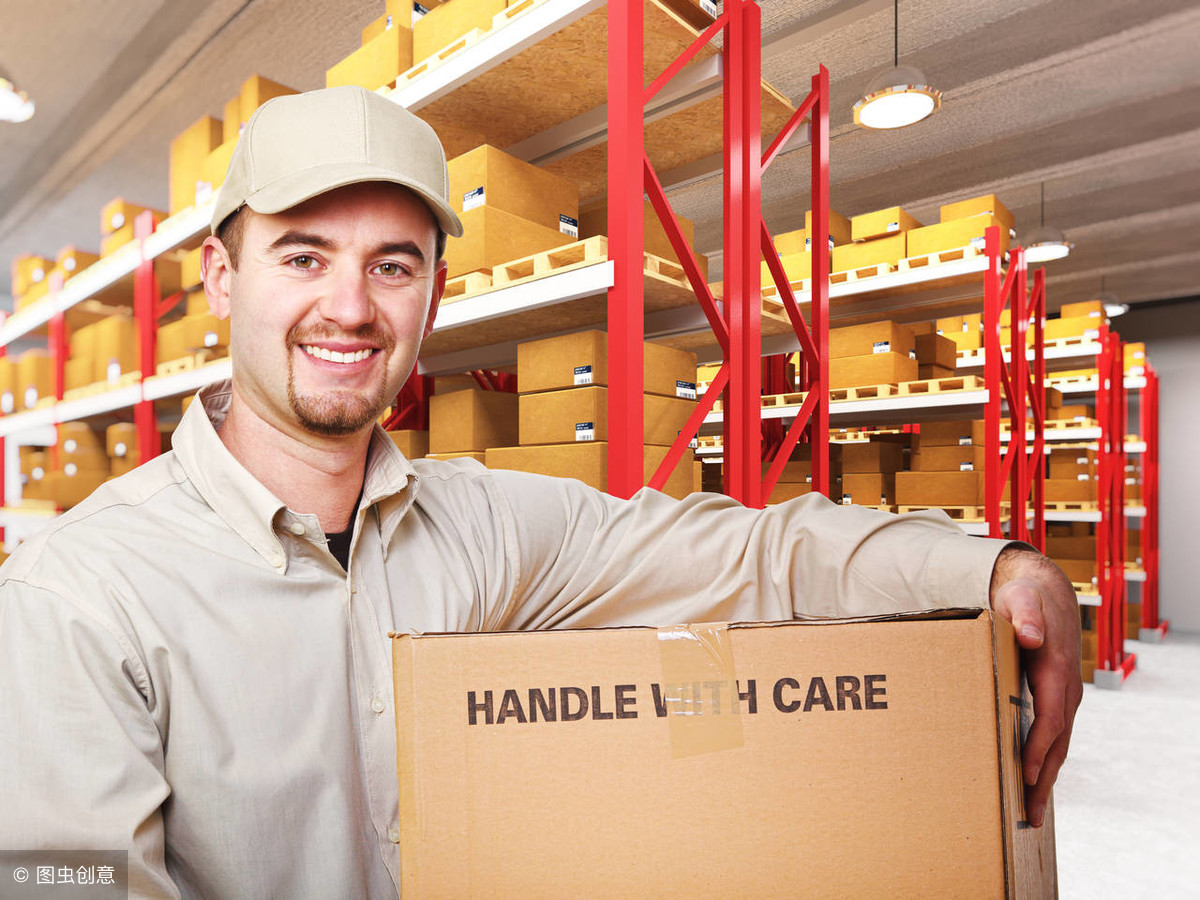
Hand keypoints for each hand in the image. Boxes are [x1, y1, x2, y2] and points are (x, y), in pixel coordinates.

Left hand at [989, 546, 1083, 827]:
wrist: (1044, 594)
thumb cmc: (1025, 598)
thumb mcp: (1021, 600)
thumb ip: (1025, 616)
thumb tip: (1032, 636)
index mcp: (1054, 671)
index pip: (1049, 719)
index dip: (1038, 749)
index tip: (1026, 776)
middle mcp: (1065, 690)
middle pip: (1057, 743)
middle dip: (1044, 780)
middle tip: (1030, 814)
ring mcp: (1063, 697)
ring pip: (1057, 744)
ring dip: (1045, 778)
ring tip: (1031, 811)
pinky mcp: (1054, 699)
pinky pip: (1052, 736)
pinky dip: (1044, 761)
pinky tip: (1031, 780)